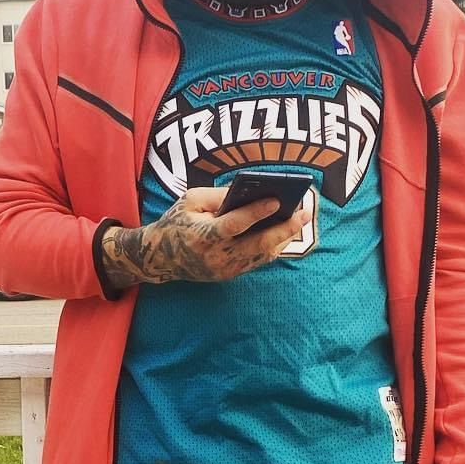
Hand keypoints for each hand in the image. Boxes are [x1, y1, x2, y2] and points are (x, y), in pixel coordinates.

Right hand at [100, 186, 310, 288]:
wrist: (161, 258)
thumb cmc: (176, 223)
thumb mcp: (190, 201)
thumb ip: (218, 195)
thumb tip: (249, 188)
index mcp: (203, 236)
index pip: (234, 225)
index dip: (256, 213)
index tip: (276, 200)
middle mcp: (216, 256)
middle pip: (258, 244)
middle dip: (284, 229)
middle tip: (304, 212)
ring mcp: (225, 269)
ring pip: (263, 255)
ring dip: (284, 237)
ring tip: (299, 218)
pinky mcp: (230, 275)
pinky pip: (258, 260)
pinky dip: (272, 244)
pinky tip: (284, 231)